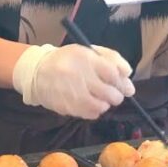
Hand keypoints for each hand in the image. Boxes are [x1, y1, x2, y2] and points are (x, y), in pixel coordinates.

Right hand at [12, 43, 135, 119]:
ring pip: (102, 107)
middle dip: (116, 95)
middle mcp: (77, 75)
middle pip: (111, 94)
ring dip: (105, 104)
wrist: (37, 72)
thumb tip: (130, 82)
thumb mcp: (89, 52)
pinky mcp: (66, 107)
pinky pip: (90, 114)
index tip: (120, 84)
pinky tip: (87, 102)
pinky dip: (93, 110)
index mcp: (84, 57)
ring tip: (98, 97)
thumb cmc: (68, 60)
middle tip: (111, 93)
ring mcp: (70, 93)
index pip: (113, 74)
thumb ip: (113, 61)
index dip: (121, 81)